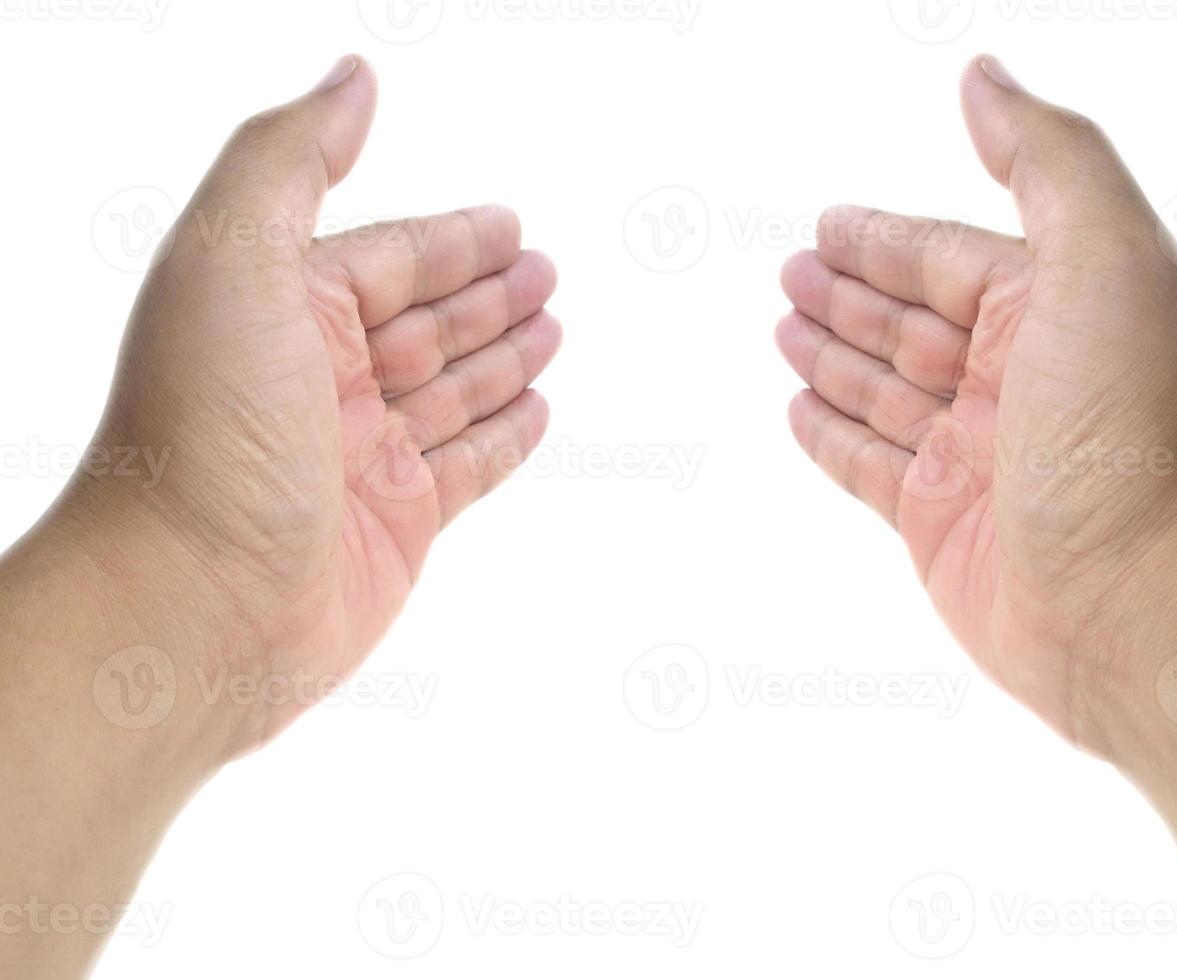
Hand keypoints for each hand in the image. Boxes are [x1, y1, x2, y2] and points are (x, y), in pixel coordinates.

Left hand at [57, 55, 560, 751]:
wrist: (194, 607)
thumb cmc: (204, 432)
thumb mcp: (233, 259)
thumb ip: (292, 158)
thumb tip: (356, 78)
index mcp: (280, 312)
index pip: (384, 259)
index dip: (451, 240)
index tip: (510, 225)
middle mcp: (320, 381)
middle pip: (424, 322)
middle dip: (486, 293)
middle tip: (547, 271)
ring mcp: (362, 458)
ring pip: (451, 391)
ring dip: (503, 356)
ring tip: (554, 328)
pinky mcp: (398, 527)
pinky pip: (468, 468)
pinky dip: (504, 436)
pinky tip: (538, 409)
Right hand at [778, 56, 1176, 754]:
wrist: (1144, 608)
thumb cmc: (1132, 435)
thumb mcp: (1103, 261)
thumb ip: (1044, 160)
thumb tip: (982, 78)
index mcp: (1056, 312)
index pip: (952, 259)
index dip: (887, 239)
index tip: (828, 224)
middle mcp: (1016, 382)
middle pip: (913, 323)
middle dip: (852, 294)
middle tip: (792, 272)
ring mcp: (975, 458)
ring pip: (886, 392)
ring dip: (834, 357)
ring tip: (784, 328)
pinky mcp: (940, 527)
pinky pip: (868, 468)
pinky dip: (832, 436)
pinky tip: (799, 410)